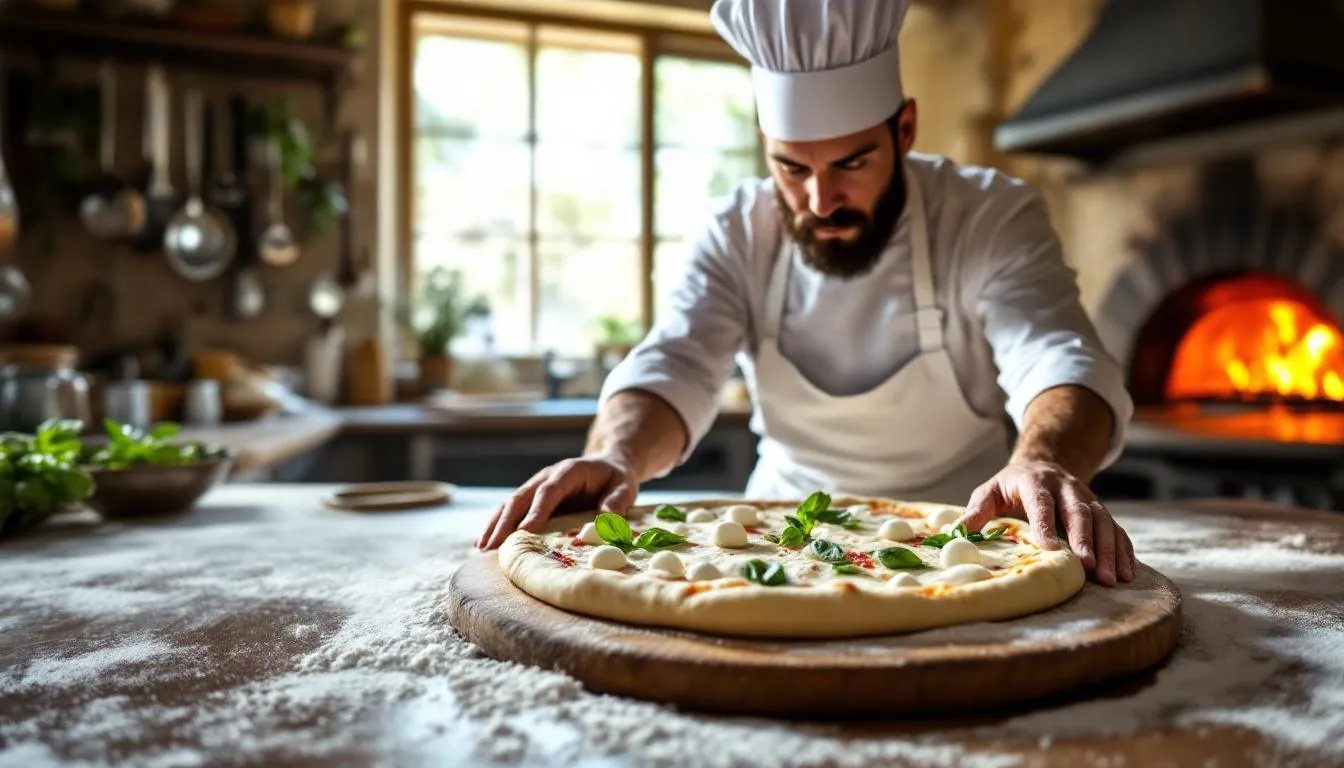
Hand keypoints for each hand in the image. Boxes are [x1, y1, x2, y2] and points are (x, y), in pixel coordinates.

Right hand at [475, 454, 637, 550]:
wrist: (608, 465)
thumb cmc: (616, 478)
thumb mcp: (624, 486)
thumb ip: (616, 501)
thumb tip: (605, 522)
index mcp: (568, 471)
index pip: (549, 491)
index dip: (536, 510)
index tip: (525, 531)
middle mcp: (547, 477)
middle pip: (521, 497)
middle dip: (506, 522)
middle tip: (493, 546)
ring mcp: (537, 486)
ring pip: (511, 504)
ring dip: (496, 525)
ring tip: (482, 548)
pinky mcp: (534, 499)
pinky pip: (512, 510)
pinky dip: (498, 525)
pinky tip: (485, 543)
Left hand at [958, 460, 1134, 586]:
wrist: (1044, 464)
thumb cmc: (1011, 486)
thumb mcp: (990, 491)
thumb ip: (977, 510)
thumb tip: (959, 532)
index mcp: (1036, 482)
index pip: (1041, 503)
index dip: (1046, 525)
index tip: (1050, 549)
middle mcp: (1066, 487)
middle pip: (1079, 511)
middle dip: (1085, 540)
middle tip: (1089, 567)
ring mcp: (1087, 497)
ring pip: (1103, 521)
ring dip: (1109, 550)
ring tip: (1111, 579)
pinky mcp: (1100, 510)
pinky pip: (1116, 529)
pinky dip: (1123, 550)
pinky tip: (1127, 572)